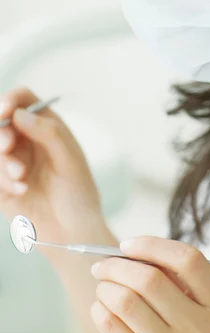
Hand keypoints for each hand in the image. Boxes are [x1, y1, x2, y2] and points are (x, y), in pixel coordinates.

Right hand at [0, 87, 106, 250]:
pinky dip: (2, 180)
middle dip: (0, 134)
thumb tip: (19, 113)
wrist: (71, 232)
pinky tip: (21, 191)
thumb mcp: (69, 160)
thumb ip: (48, 133)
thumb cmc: (78, 193)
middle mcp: (25, 139)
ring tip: (21, 178)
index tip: (3, 110)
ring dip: (3, 162)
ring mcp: (11, 161)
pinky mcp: (0, 183)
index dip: (9, 100)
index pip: (21, 100)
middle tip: (8, 147)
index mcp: (45, 126)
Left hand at [90, 235, 209, 332]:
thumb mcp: (205, 311)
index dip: (153, 245)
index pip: (188, 260)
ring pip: (126, 301)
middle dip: (117, 265)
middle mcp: (198, 329)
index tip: (128, 244)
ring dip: (106, 286)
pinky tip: (102, 306)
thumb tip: (133, 254)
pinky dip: (100, 309)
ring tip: (103, 286)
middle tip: (103, 263)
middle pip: (150, 279)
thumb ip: (182, 282)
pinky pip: (112, 327)